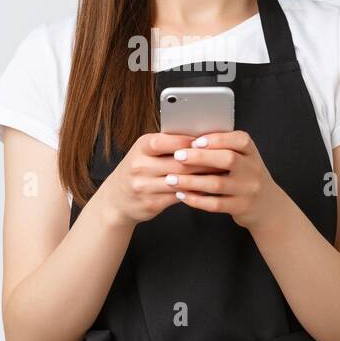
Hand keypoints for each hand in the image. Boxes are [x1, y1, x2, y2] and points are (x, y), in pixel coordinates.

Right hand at [99, 131, 219, 227]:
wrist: (116, 199)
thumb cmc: (138, 169)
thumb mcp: (145, 152)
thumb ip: (167, 144)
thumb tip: (198, 136)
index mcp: (140, 148)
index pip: (164, 141)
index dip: (186, 142)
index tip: (206, 141)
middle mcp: (140, 166)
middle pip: (177, 163)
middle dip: (202, 161)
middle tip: (223, 159)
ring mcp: (144, 187)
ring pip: (181, 181)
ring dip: (202, 178)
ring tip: (220, 173)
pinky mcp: (151, 204)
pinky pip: (179, 197)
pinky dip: (195, 192)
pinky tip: (207, 188)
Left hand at [166, 130, 286, 230]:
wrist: (266, 204)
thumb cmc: (245, 175)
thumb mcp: (242, 158)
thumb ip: (222, 148)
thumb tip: (188, 138)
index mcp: (251, 152)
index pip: (239, 140)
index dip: (217, 139)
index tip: (196, 141)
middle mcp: (252, 169)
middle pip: (228, 160)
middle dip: (200, 157)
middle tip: (178, 156)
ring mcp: (248, 190)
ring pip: (217, 184)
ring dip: (191, 181)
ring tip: (171, 179)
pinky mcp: (240, 207)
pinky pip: (215, 204)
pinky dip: (196, 200)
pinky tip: (182, 195)